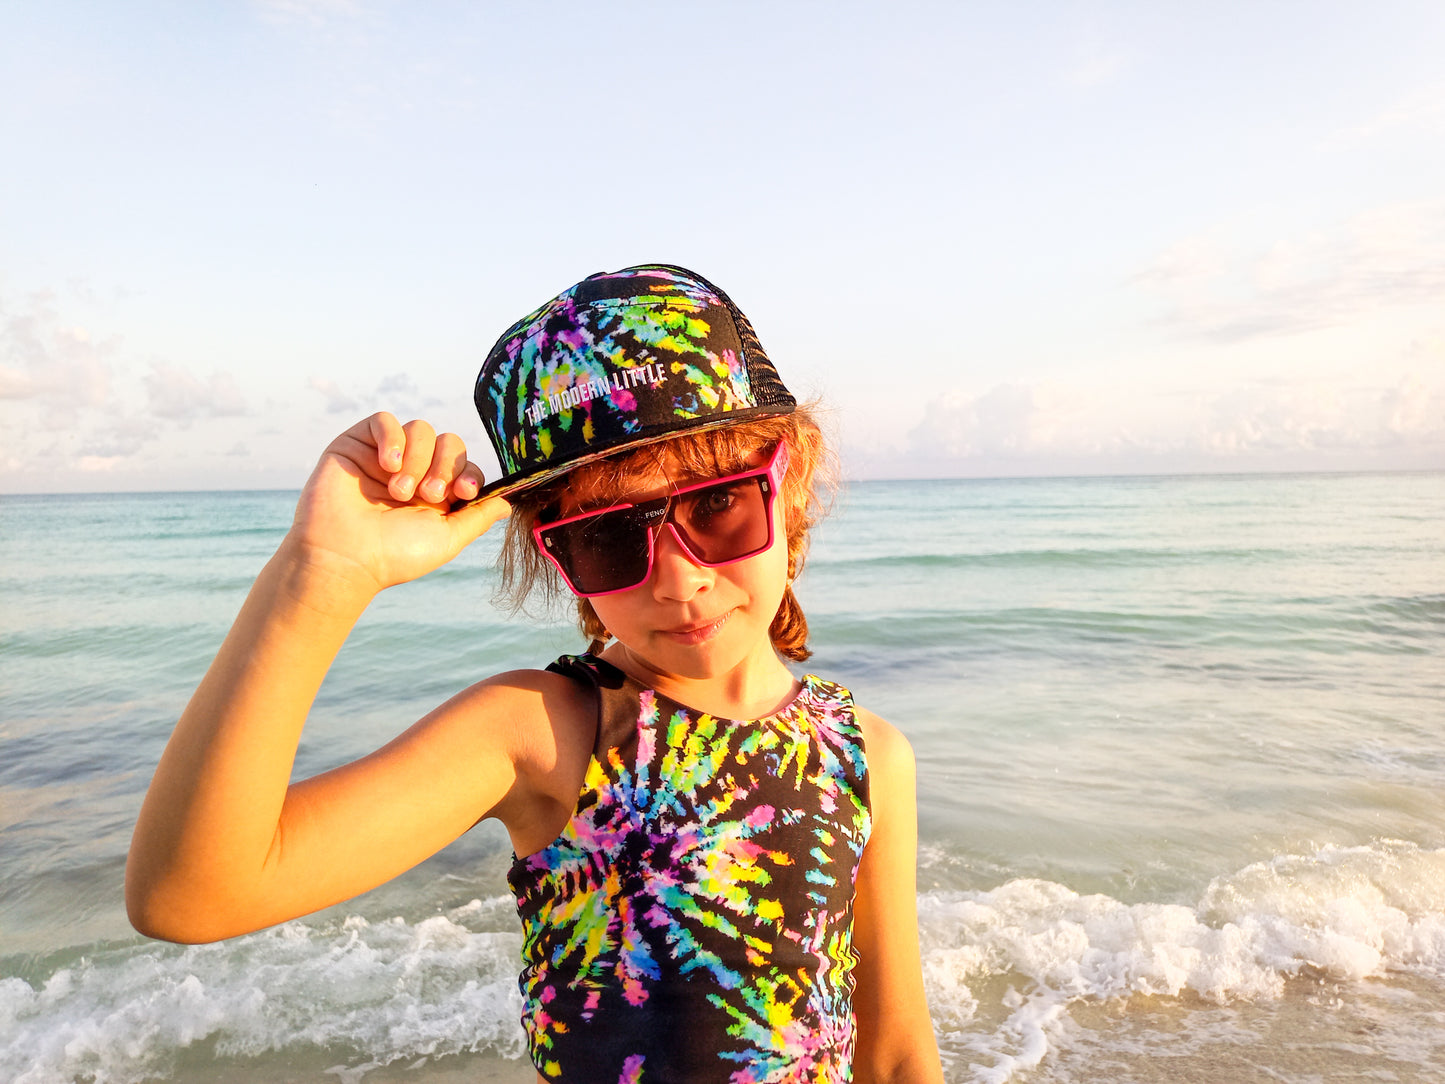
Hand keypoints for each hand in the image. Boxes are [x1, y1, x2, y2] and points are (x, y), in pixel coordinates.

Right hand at [288, 412, 510, 592]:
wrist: (343, 557)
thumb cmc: (393, 555)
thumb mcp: (448, 538)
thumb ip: (478, 516)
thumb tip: (508, 501)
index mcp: (436, 494)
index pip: (465, 466)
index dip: (469, 473)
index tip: (463, 492)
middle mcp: (413, 471)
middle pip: (448, 442)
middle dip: (445, 466)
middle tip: (429, 494)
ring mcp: (385, 456)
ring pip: (420, 430)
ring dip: (417, 459)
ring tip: (400, 491)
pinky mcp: (357, 444)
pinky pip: (384, 420)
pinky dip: (392, 438)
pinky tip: (389, 464)